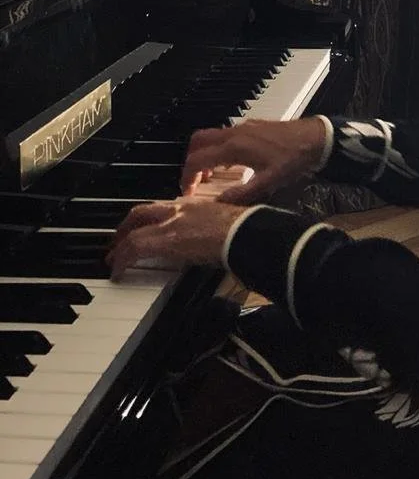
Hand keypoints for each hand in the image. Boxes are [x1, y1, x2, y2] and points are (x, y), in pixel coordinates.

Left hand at [106, 197, 247, 279]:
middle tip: (116, 244)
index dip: (144, 219)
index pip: (160, 208)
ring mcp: (171, 225)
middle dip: (124, 229)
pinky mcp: (168, 242)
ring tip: (113, 261)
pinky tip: (118, 273)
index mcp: (192, 206)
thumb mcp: (223, 223)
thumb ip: (210, 228)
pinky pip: (135, 249)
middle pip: (139, 214)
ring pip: (133, 233)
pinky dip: (123, 261)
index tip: (139, 230)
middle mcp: (177, 211)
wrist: (247, 232)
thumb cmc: (244, 230)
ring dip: (120, 248)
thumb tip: (209, 243)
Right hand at [180, 116, 327, 203]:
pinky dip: (218, 148)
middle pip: (197, 141)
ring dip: (205, 153)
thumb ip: (241, 195)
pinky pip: (225, 134)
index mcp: (233, 147)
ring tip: (211, 175)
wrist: (315, 138)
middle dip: (190, 160)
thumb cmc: (293, 160)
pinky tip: (231, 163)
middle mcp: (233, 133)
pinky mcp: (251, 126)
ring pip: (211, 136)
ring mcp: (242, 127)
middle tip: (195, 180)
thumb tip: (218, 204)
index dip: (187, 177)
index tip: (188, 191)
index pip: (197, 160)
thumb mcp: (268, 182)